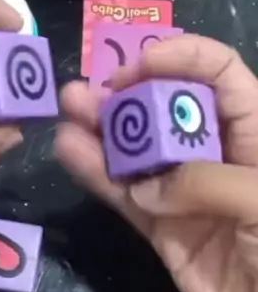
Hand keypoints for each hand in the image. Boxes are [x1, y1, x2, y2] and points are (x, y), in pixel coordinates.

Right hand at [55, 35, 257, 291]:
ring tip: (69, 106)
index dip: (180, 58)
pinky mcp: (166, 233)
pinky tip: (70, 151)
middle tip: (86, 91)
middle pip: (169, 107)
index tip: (137, 66)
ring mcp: (188, 194)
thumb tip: (147, 188)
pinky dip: (99, 175)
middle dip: (128, 92)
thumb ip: (203, 181)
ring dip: (103, 127)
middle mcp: (220, 154)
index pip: (220, 73)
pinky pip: (127, 197)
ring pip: (140, 150)